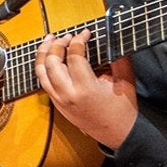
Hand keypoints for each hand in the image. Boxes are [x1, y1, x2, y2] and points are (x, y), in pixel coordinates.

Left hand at [36, 30, 137, 149]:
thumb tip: (112, 38)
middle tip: (67, 36)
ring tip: (49, 41)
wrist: (118, 134)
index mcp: (86, 88)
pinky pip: (44, 82)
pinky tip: (49, 58)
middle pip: (52, 62)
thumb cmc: (123, 109)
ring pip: (41, 72)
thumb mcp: (125, 81)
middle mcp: (68, 95)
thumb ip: (118, 58)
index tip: (85, 32)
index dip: (79, 40)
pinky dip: (44, 67)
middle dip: (57, 44)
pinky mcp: (57, 105)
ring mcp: (60, 101)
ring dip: (44, 54)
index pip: (74, 56)